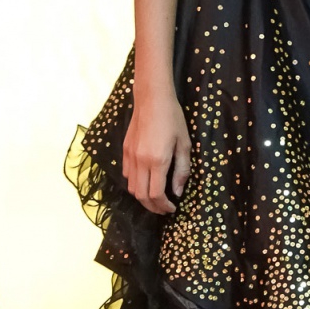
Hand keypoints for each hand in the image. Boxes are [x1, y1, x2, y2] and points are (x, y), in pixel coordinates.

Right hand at [122, 90, 190, 214]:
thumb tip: (178, 192)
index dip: (164, 206)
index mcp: (158, 161)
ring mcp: (130, 156)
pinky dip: (134, 184)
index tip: (173, 208)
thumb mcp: (184, 144)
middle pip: (141, 196)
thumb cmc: (173, 119)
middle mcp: (141, 161)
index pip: (156, 194)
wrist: (152, 99)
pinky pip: (127, 175)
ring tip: (155, 199)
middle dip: (153, 207)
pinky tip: (145, 181)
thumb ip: (182, 169)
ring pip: (132, 188)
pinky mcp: (125, 151)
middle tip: (164, 209)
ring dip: (143, 198)